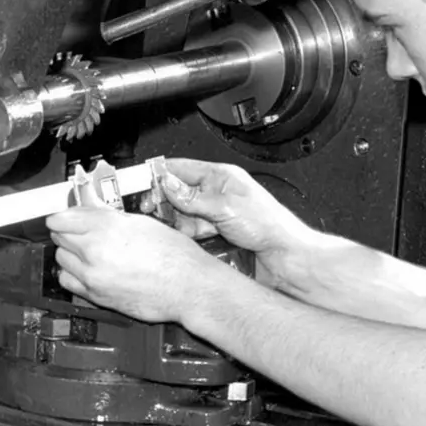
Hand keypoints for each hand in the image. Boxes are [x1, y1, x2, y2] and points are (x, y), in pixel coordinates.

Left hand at [45, 206, 230, 323]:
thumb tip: (89, 206)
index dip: (62, 216)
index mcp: (106, 226)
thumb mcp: (142, 223)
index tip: (64, 217)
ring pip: (60, 258)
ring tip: (87, 251)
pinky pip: (67, 281)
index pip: (61, 218)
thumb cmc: (175, 256)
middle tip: (81, 231)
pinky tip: (86, 270)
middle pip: (59, 236)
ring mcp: (92, 275)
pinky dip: (71, 274)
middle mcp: (95, 250)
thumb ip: (108, 215)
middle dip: (67, 232)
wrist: (189, 288)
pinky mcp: (95, 296)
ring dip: (69, 253)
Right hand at [144, 158, 302, 255]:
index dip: (160, 174)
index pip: (181, 168)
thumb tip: (167, 185)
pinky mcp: (214, 235)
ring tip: (162, 225)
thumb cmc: (270, 225)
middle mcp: (216, 194)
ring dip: (172, 220)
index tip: (141, 182)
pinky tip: (178, 239)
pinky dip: (182, 236)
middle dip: (162, 200)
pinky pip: (190, 233)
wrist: (284, 258)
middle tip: (147, 208)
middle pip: (177, 193)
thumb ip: (193, 197)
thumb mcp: (225, 207)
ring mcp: (214, 215)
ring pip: (181, 215)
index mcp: (221, 177)